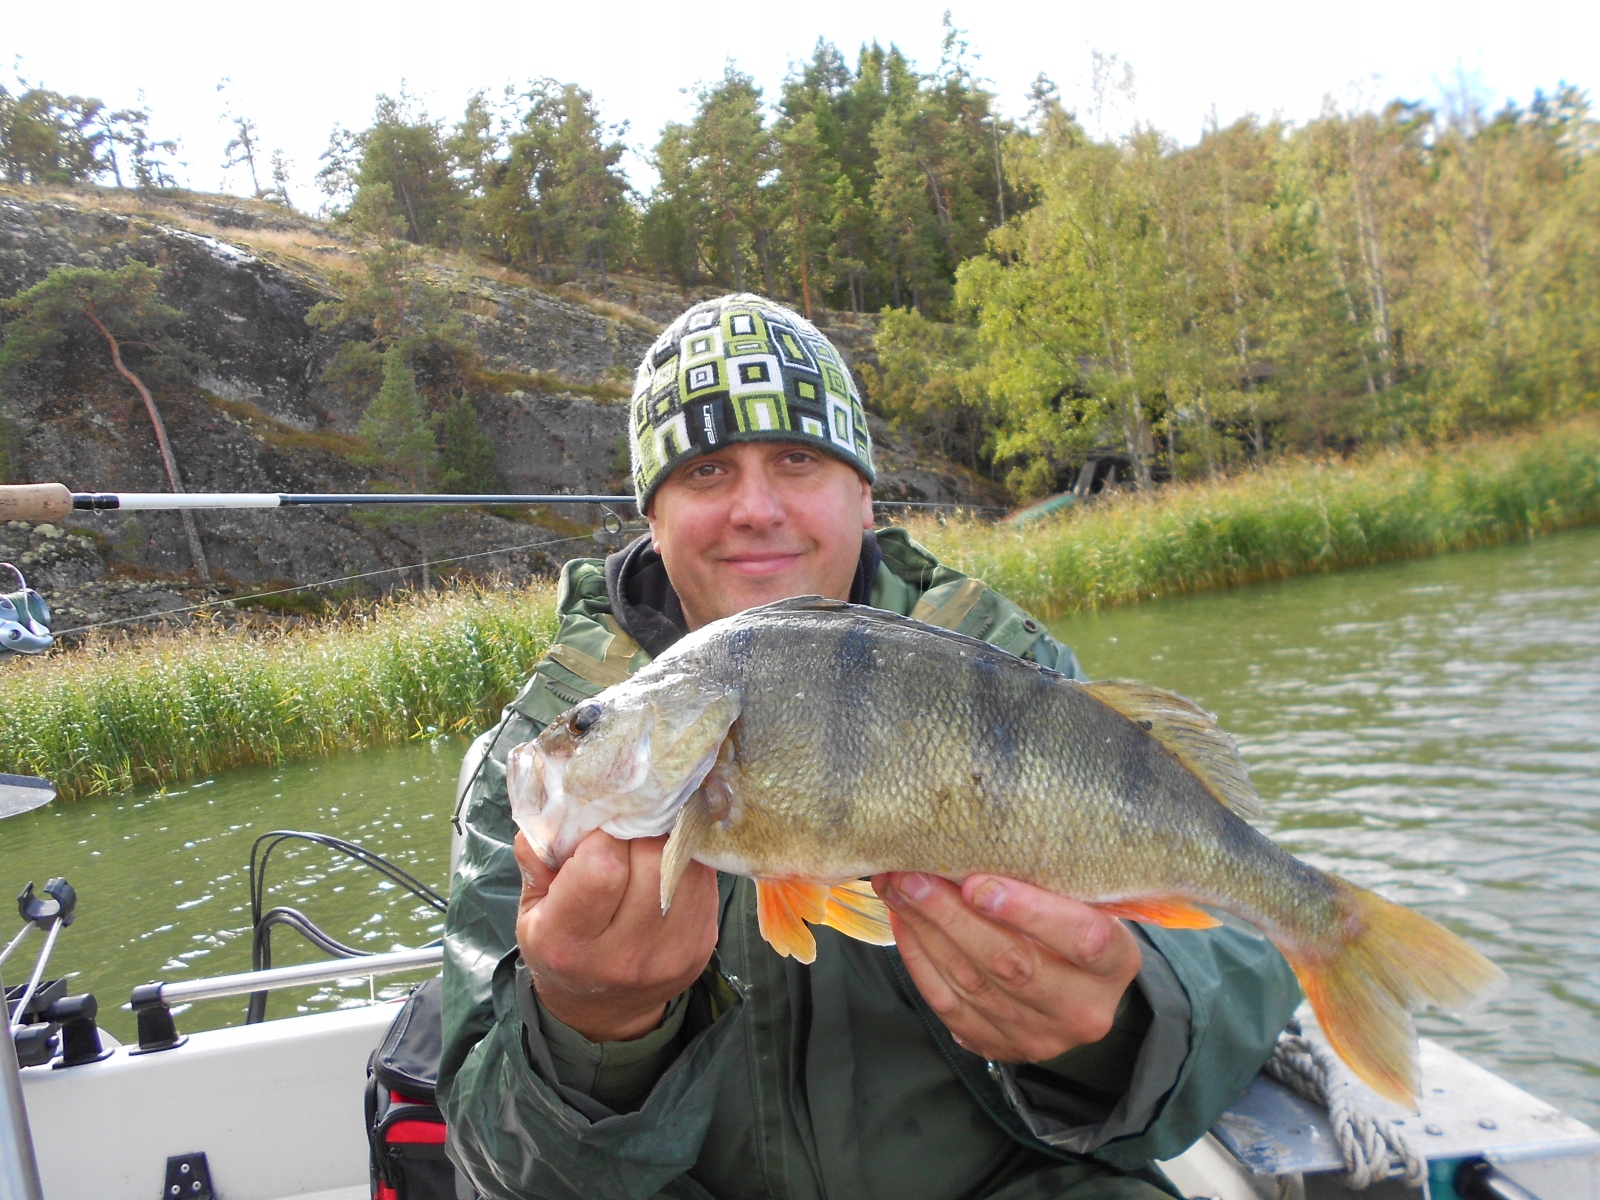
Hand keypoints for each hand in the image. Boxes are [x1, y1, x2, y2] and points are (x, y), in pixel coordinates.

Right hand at [515, 828, 719, 1042]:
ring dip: (668, 840)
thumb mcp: (531, 909)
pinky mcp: (703, 944)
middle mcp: (624, 955)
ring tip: (647, 840)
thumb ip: (537, 858)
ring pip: (685, 864)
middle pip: (652, 860)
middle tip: (626, 828)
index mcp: (570, 944)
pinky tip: (668, 860)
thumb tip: (560, 806)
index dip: (603, 835)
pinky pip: (704, 879)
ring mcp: (671, 952)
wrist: (602, 1011)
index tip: (597, 830)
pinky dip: (687, 859)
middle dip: (639, 830)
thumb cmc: (561, 947)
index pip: (603, 869)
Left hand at [874, 872, 1141, 1062]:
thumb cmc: (1079, 925)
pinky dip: (920, 959)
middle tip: (912, 875)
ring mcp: (1039, 1036)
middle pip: (1011, 963)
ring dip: (926, 931)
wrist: (1081, 990)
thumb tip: (973, 842)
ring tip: (897, 889)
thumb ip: (1049, 883)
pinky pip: (948, 1004)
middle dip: (952, 915)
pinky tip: (904, 922)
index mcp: (1115, 965)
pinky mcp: (999, 1046)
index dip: (1028, 911)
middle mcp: (1081, 1009)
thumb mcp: (1086, 901)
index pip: (1081, 939)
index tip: (977, 882)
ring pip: (972, 983)